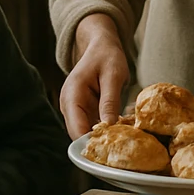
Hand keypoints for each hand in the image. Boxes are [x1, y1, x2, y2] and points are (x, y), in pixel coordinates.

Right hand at [60, 13, 128, 136]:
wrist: (100, 46)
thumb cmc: (107, 56)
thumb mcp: (113, 75)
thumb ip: (110, 100)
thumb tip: (108, 126)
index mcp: (72, 95)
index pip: (76, 128)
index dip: (91, 142)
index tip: (112, 148)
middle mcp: (69, 105)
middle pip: (79, 135)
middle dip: (99, 142)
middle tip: (123, 144)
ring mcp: (74, 109)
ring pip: (86, 132)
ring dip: (103, 136)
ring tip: (125, 136)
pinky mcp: (83, 111)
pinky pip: (92, 126)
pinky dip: (105, 129)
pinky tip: (122, 128)